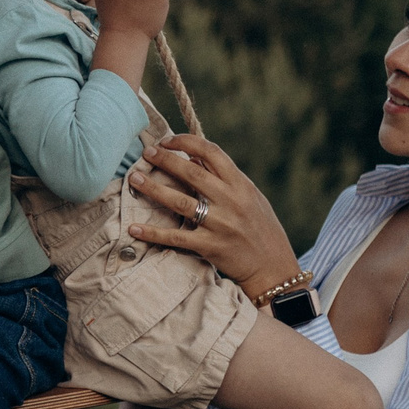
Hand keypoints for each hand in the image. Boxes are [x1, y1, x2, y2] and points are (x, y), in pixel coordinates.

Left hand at [127, 134, 299, 301]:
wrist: (274, 268)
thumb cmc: (261, 229)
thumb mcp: (251, 197)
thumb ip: (225, 178)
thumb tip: (194, 156)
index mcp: (241, 184)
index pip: (212, 152)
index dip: (186, 143)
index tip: (167, 140)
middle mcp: (231, 201)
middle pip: (192, 172)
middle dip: (166, 160)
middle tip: (146, 153)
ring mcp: (220, 224)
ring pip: (180, 201)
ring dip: (154, 189)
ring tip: (134, 179)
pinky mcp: (210, 247)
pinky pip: (176, 238)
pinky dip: (153, 233)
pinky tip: (134, 228)